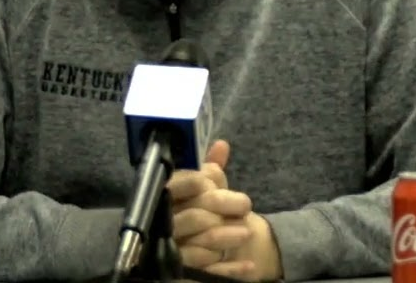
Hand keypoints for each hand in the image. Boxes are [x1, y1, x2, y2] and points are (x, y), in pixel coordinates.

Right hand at [166, 141, 281, 280]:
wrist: (201, 251)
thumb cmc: (202, 213)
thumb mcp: (206, 191)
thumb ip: (211, 171)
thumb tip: (221, 145)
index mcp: (167, 198)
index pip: (175, 187)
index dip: (195, 182)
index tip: (213, 181)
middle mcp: (166, 225)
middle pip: (193, 216)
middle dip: (222, 208)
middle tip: (245, 205)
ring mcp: (175, 251)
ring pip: (200, 244)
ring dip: (226, 237)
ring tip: (247, 232)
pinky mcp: (186, 273)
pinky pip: (208, 272)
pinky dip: (230, 269)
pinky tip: (248, 265)